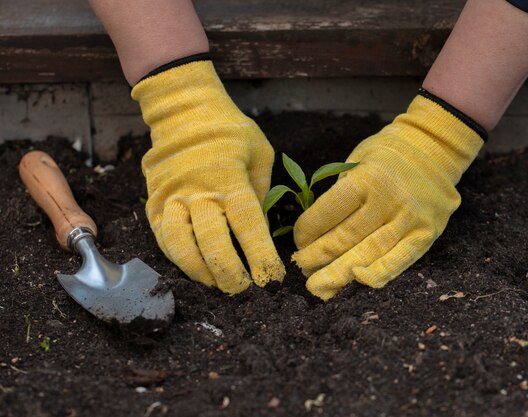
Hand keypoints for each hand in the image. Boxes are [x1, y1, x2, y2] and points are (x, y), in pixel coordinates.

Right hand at [132, 59, 284, 293]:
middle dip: (230, 273)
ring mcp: (172, 197)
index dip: (260, 257)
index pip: (248, 226)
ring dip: (199, 272)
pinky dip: (177, 259)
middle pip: (213, 243)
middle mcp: (199, 191)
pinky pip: (162, 238)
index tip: (271, 279)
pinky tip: (194, 269)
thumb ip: (261, 192)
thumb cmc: (230, 131)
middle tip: (243, 290)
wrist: (183, 111)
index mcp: (230, 178)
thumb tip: (260, 230)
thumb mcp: (260, 153)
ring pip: (181, 246)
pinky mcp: (154, 202)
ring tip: (216, 285)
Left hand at [292, 92, 484, 299]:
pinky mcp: (425, 235)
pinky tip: (357, 283)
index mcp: (367, 177)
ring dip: (339, 274)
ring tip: (318, 287)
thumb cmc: (385, 157)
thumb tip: (315, 230)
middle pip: (345, 237)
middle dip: (318, 256)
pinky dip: (377, 275)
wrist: (434, 150)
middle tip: (302, 269)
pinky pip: (399, 261)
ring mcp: (409, 219)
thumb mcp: (356, 161)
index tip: (298, 241)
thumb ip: (340, 193)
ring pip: (368, 253)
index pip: (329, 211)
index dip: (308, 231)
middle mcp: (388, 199)